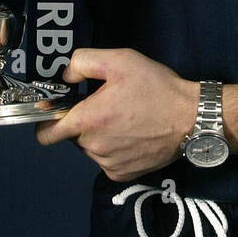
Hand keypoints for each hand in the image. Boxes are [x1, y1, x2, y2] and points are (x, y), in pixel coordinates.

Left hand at [35, 47, 199, 182]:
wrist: (192, 119)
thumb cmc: (156, 88)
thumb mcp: (120, 60)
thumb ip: (82, 62)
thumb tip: (65, 77)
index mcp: (87, 121)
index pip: (45, 132)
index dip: (47, 120)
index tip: (59, 111)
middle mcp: (93, 148)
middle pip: (72, 137)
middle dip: (84, 122)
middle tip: (109, 107)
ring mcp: (108, 164)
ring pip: (91, 149)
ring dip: (100, 137)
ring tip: (126, 120)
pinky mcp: (123, 175)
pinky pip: (107, 161)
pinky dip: (114, 150)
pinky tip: (133, 136)